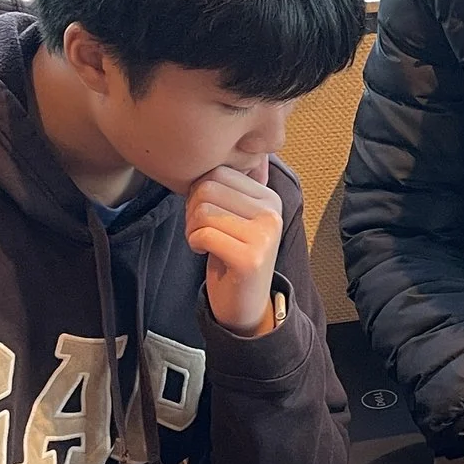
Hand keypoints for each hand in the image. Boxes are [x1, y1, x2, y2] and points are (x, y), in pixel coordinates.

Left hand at [185, 160, 282, 336]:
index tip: (205, 214)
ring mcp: (265, 235)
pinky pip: (203, 234)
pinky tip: (205, 253)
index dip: (199, 191)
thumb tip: (196, 158)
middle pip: (207, 187)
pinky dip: (194, 244)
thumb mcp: (234, 215)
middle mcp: (272, 211)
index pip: (218, 171)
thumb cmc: (231, 255)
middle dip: (192, 210)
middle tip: (200, 230)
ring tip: (203, 242)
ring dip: (192, 228)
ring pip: (203, 210)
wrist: (244, 304)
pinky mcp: (251, 257)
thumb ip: (223, 188)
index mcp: (268, 196)